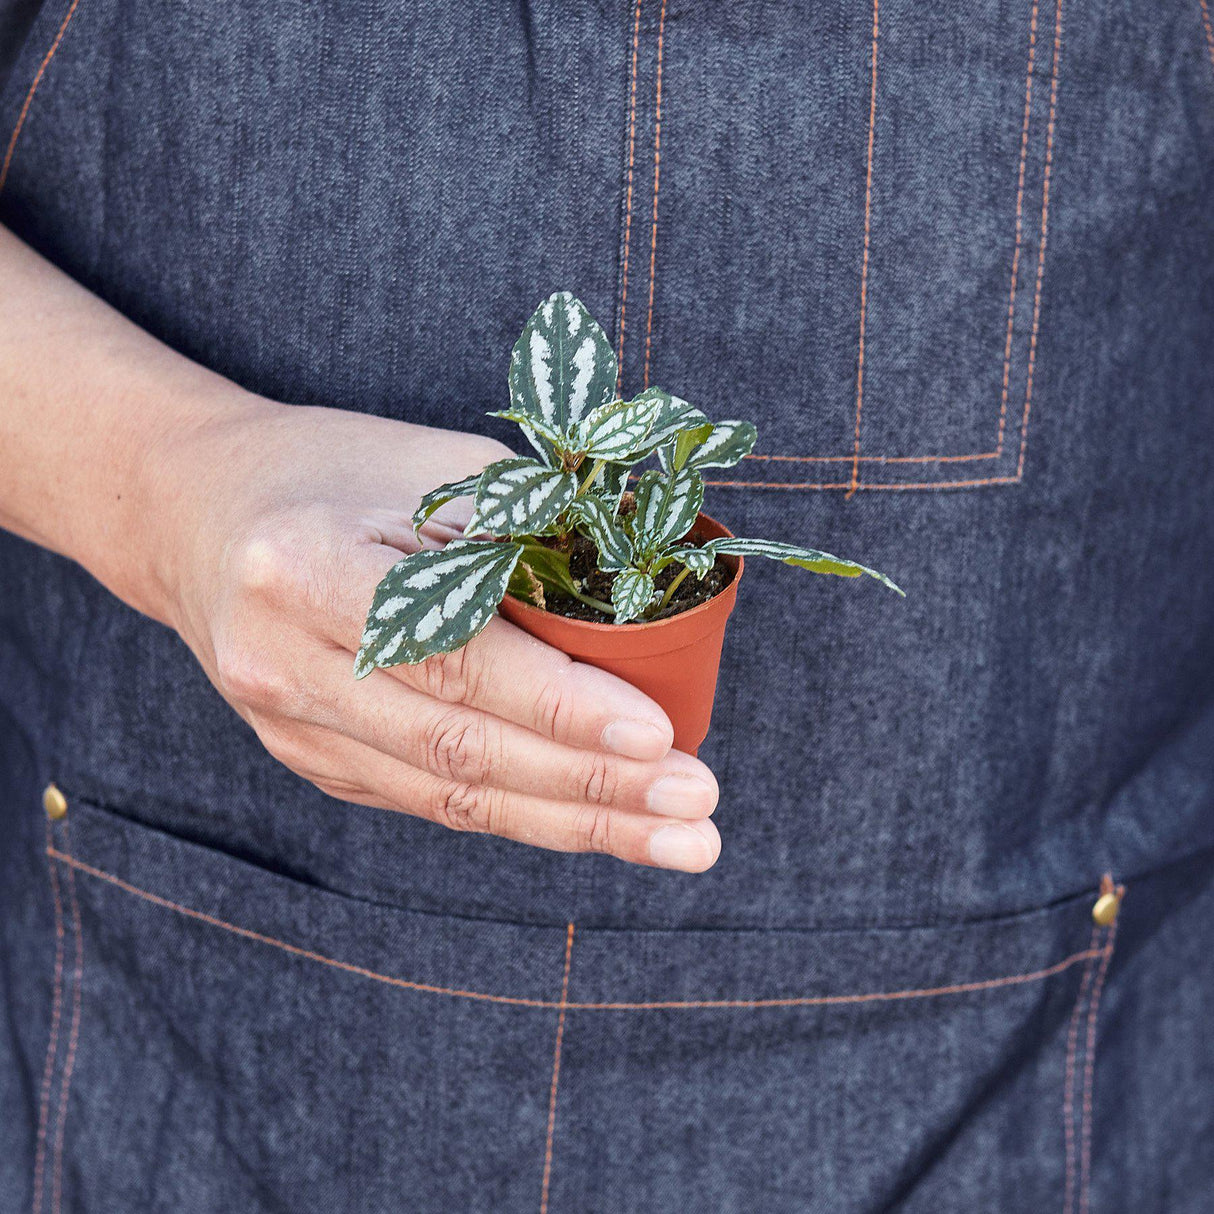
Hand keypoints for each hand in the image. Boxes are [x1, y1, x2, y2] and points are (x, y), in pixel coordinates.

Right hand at [148, 400, 720, 870]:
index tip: (660, 736)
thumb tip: (650, 609)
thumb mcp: (434, 470)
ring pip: (451, 798)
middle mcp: (286, 664)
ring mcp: (292, 728)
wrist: (201, 517)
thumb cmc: (336, 473)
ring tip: (676, 842)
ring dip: (573, 825)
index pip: (455, 657)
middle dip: (592, 790)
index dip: (560, 706)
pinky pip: (430, 800)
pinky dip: (522, 814)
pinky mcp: (312, 759)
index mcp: (307, 569)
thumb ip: (531, 533)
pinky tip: (597, 823)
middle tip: (698, 813)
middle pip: (459, 750)